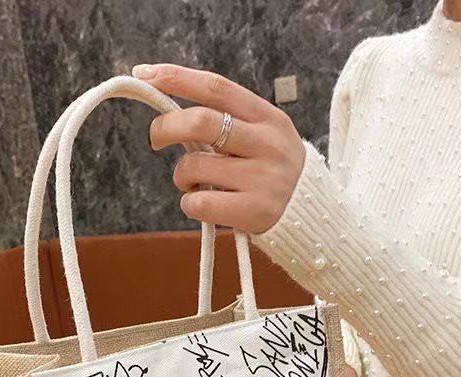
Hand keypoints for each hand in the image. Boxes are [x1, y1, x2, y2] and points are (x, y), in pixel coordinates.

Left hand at [132, 64, 304, 233]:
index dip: (177, 78)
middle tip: (157, 139)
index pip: (217, 87)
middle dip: (166, 127)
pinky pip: (200, 202)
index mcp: (268, 118)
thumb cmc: (273, 174)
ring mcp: (262, 178)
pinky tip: (201, 204)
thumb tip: (171, 113)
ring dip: (180, 175)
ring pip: (194, 165)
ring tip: (192, 183)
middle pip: (201, 121)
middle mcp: (267, 144)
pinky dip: (189, 203)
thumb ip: (227, 123)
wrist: (314, 217)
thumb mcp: (263, 138)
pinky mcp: (255, 211)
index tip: (146, 75)